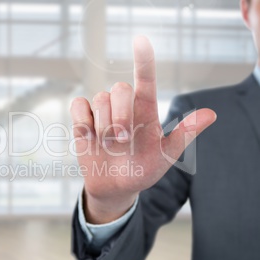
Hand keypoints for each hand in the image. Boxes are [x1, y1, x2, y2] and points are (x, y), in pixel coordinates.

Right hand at [70, 36, 216, 223]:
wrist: (116, 186)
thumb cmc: (143, 170)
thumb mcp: (165, 156)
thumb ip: (183, 135)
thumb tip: (211, 114)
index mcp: (146, 110)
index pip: (145, 79)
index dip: (143, 60)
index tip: (140, 41)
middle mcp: (124, 106)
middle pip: (119, 89)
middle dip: (120, 114)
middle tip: (123, 139)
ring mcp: (102, 111)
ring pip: (99, 98)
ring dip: (104, 126)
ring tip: (109, 145)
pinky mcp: (83, 118)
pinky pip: (78, 105)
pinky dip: (82, 121)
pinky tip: (89, 137)